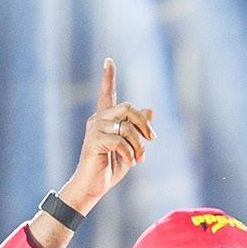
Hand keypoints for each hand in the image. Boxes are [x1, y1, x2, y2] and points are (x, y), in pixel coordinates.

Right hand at [61, 58, 156, 212]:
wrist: (94, 186)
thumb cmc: (110, 167)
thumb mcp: (130, 147)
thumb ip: (138, 129)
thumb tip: (150, 110)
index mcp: (105, 119)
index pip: (106, 93)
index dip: (108, 77)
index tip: (108, 61)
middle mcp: (97, 120)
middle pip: (126, 108)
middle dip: (143, 124)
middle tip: (152, 139)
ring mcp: (94, 130)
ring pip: (126, 127)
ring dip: (138, 144)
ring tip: (140, 159)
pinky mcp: (94, 142)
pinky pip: (119, 141)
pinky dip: (130, 153)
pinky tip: (131, 162)